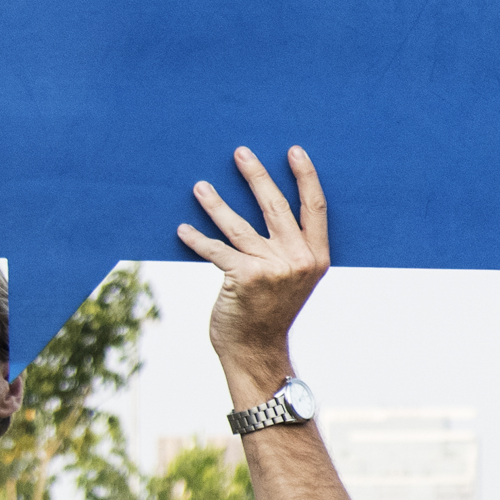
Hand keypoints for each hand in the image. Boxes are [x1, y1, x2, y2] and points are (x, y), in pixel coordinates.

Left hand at [181, 145, 333, 391]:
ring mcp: (272, 268)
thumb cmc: (269, 310)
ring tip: (199, 186)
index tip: (294, 151)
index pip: (315, 207)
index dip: (305, 176)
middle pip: (275, 206)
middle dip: (256, 175)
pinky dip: (196, 240)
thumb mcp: (293, 277)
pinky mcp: (243, 277)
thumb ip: (289, 247)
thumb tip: (270, 204)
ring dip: (215, 203)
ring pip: (238, 225)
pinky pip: (215, 250)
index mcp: (316, 257)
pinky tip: (183, 230)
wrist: (256, 348)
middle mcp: (298, 259)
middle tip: (240, 152)